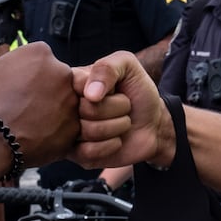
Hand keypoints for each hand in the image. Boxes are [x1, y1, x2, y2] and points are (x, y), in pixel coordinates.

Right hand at [0, 42, 77, 167]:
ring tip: (30, 124)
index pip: (40, 59)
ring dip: (52, 111)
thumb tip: (2, 71)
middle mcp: (62, 71)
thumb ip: (2, 67)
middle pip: (57, 79)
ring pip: (64, 103)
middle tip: (26, 106)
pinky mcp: (74, 126)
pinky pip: (66, 127)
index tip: (19, 87)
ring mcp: (71, 100)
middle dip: (45, 91)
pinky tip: (37, 138)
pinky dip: (55, 132)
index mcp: (40, 53)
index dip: (29, 74)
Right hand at [72, 52, 173, 167]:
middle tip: (123, 107)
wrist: (153, 124)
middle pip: (85, 109)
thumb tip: (90, 94)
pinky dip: (109, 146)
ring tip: (121, 122)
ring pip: (87, 131)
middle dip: (115, 108)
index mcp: (72, 82)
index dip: (105, 89)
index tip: (115, 88)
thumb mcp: (127, 66)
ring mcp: (70, 132)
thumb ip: (108, 68)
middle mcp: (66, 107)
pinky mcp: (77, 154)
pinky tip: (116, 140)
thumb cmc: (137, 91)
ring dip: (116, 126)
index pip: (77, 83)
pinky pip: (86, 152)